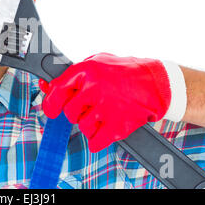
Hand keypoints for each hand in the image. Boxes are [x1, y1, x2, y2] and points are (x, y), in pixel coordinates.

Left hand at [39, 53, 171, 152]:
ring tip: (105, 112)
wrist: (157, 84)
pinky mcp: (117, 126)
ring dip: (91, 124)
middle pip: (69, 112)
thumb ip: (72, 75)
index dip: (51, 102)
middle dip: (77, 111)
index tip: (51, 109)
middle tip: (91, 106)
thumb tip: (47, 86)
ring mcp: (105, 108)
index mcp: (86, 71)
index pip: (57, 90)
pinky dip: (99, 139)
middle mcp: (94, 89)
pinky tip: (107, 128)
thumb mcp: (97, 63)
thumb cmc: (125, 72)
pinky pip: (95, 142)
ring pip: (82, 127)